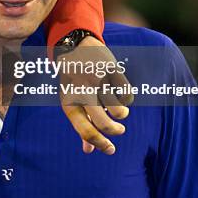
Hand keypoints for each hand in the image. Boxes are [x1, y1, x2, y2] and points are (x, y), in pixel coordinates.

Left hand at [59, 36, 132, 154]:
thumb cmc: (72, 81)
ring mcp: (97, 80)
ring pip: (120, 111)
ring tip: (115, 106)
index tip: (111, 149)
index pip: (86, 131)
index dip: (101, 145)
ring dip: (121, 113)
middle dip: (116, 131)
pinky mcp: (111, 70)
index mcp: (69, 102)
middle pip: (105, 124)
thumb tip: (89, 151)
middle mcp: (82, 92)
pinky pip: (127, 96)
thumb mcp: (71, 101)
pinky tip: (118, 93)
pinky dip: (126, 99)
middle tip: (118, 129)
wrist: (74, 46)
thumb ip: (82, 126)